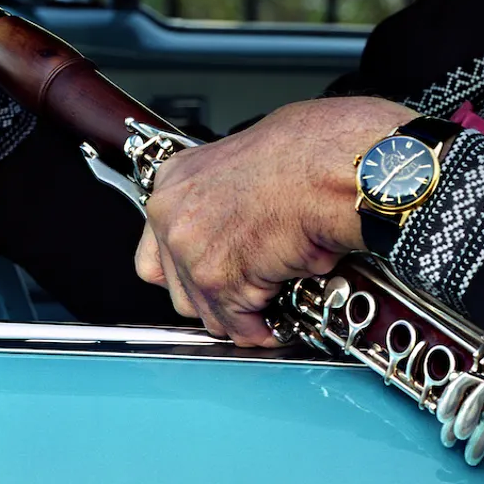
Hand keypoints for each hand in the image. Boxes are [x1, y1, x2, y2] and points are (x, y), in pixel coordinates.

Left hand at [135, 96, 413, 344]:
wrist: (325, 167)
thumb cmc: (307, 153)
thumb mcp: (248, 162)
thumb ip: (229, 199)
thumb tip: (245, 223)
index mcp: (175, 182)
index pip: (158, 247)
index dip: (187, 270)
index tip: (210, 276)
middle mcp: (172, 217)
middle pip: (178, 287)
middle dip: (213, 298)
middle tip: (246, 294)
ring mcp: (190, 252)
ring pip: (207, 311)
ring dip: (239, 316)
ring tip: (269, 308)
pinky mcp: (217, 282)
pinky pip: (238, 325)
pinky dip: (261, 331)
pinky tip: (278, 325)